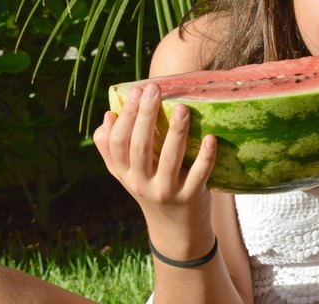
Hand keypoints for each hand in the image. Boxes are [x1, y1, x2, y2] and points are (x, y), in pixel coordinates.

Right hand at [93, 83, 216, 242]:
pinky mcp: (190, 197)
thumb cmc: (152, 188)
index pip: (117, 142)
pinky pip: (198, 175)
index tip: (135, 90)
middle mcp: (141, 183)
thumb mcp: (127, 174)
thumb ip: (112, 148)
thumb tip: (108, 115)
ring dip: (176, 132)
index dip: (125, 116)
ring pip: (169, 159)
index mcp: (124, 173)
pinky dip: (205, 157)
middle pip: (139, 147)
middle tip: (154, 88)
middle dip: (145, 115)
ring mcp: (166, 192)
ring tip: (183, 108)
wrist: (176, 230)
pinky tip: (210, 138)